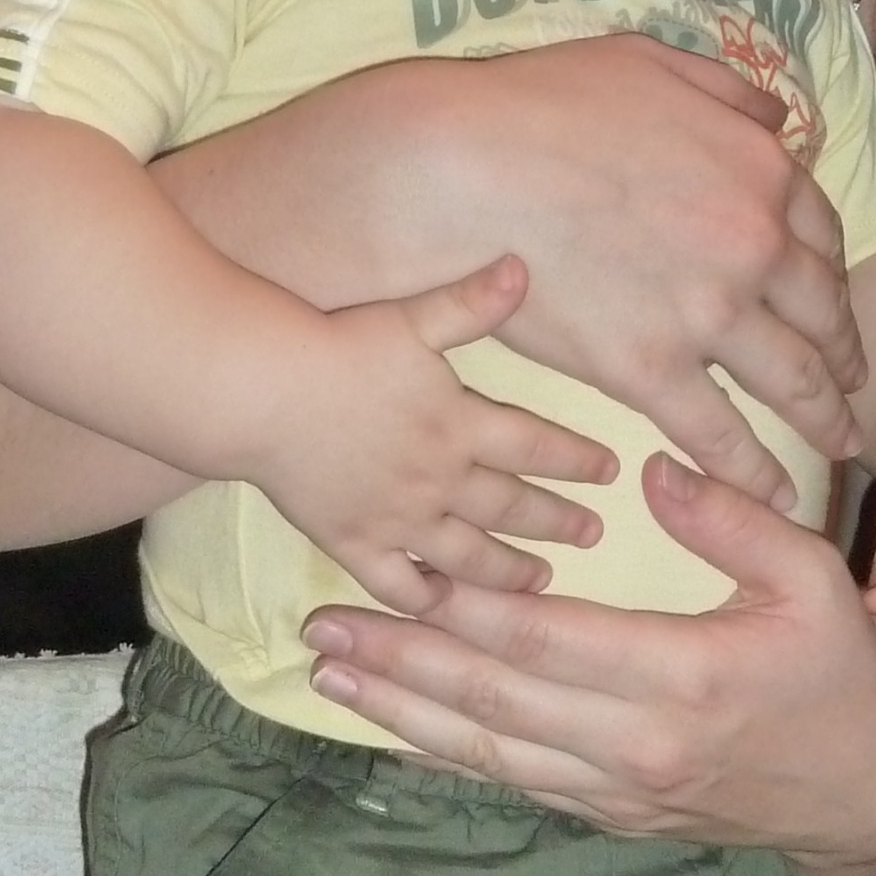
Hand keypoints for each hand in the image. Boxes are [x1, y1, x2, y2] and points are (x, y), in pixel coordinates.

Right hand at [241, 257, 617, 615]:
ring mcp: (398, 519)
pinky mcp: (353, 543)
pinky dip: (427, 602)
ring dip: (509, 569)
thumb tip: (522, 267)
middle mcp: (439, 479)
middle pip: (511, 506)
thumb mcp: (412, 318)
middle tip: (593, 534)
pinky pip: (399, 585)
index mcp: (460, 423)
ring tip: (541, 580)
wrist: (265, 395)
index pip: (535, 447)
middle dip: (557, 520)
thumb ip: (470, 302)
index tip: (611, 472)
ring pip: (468, 555)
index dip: (577, 459)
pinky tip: (448, 609)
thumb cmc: (338, 349)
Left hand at [302, 454, 875, 856]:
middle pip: (497, 700)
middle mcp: (638, 744)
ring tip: (332, 680)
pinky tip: (400, 732)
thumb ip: (733, 520)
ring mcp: (621, 789)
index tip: (400, 571)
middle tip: (323, 632)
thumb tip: (654, 470)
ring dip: (405, 715)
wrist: (868, 795)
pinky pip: (517, 782)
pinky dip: (450, 756)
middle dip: (403, 662)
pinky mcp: (615, 812)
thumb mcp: (812, 577)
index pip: (550, 640)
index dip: (468, 608)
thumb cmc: (841, 671)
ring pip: (491, 752)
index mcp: (685, 676)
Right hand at [391, 39, 867, 504]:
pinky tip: (772, 491)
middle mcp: (754, 245)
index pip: (821, 236)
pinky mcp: (650, 370)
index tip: (831, 301)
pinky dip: (753, 469)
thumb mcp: (652, 62)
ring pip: (790, 380)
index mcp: (759, 171)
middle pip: (821, 313)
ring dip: (822, 417)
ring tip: (837, 443)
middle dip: (843, 354)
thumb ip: (725, 92)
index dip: (830, 275)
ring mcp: (708, 314)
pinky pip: (720, 433)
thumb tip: (774, 120)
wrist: (464, 167)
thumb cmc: (542, 103)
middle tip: (851, 384)